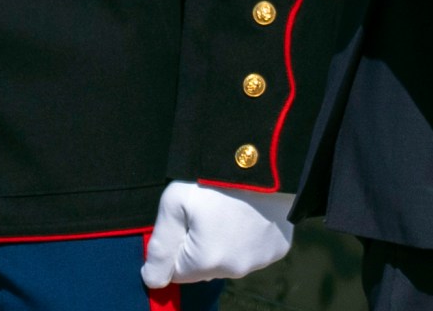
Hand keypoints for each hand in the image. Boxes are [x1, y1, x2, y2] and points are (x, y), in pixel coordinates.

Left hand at [140, 181, 294, 286]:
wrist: (263, 153)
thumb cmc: (213, 175)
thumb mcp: (174, 202)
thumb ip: (160, 246)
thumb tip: (153, 279)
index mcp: (206, 260)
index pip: (177, 272)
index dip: (178, 244)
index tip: (187, 218)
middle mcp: (235, 268)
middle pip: (205, 267)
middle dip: (201, 245)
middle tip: (209, 210)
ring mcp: (260, 259)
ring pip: (230, 260)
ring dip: (226, 242)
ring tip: (231, 208)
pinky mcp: (279, 248)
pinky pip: (255, 250)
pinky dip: (251, 236)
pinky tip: (251, 212)